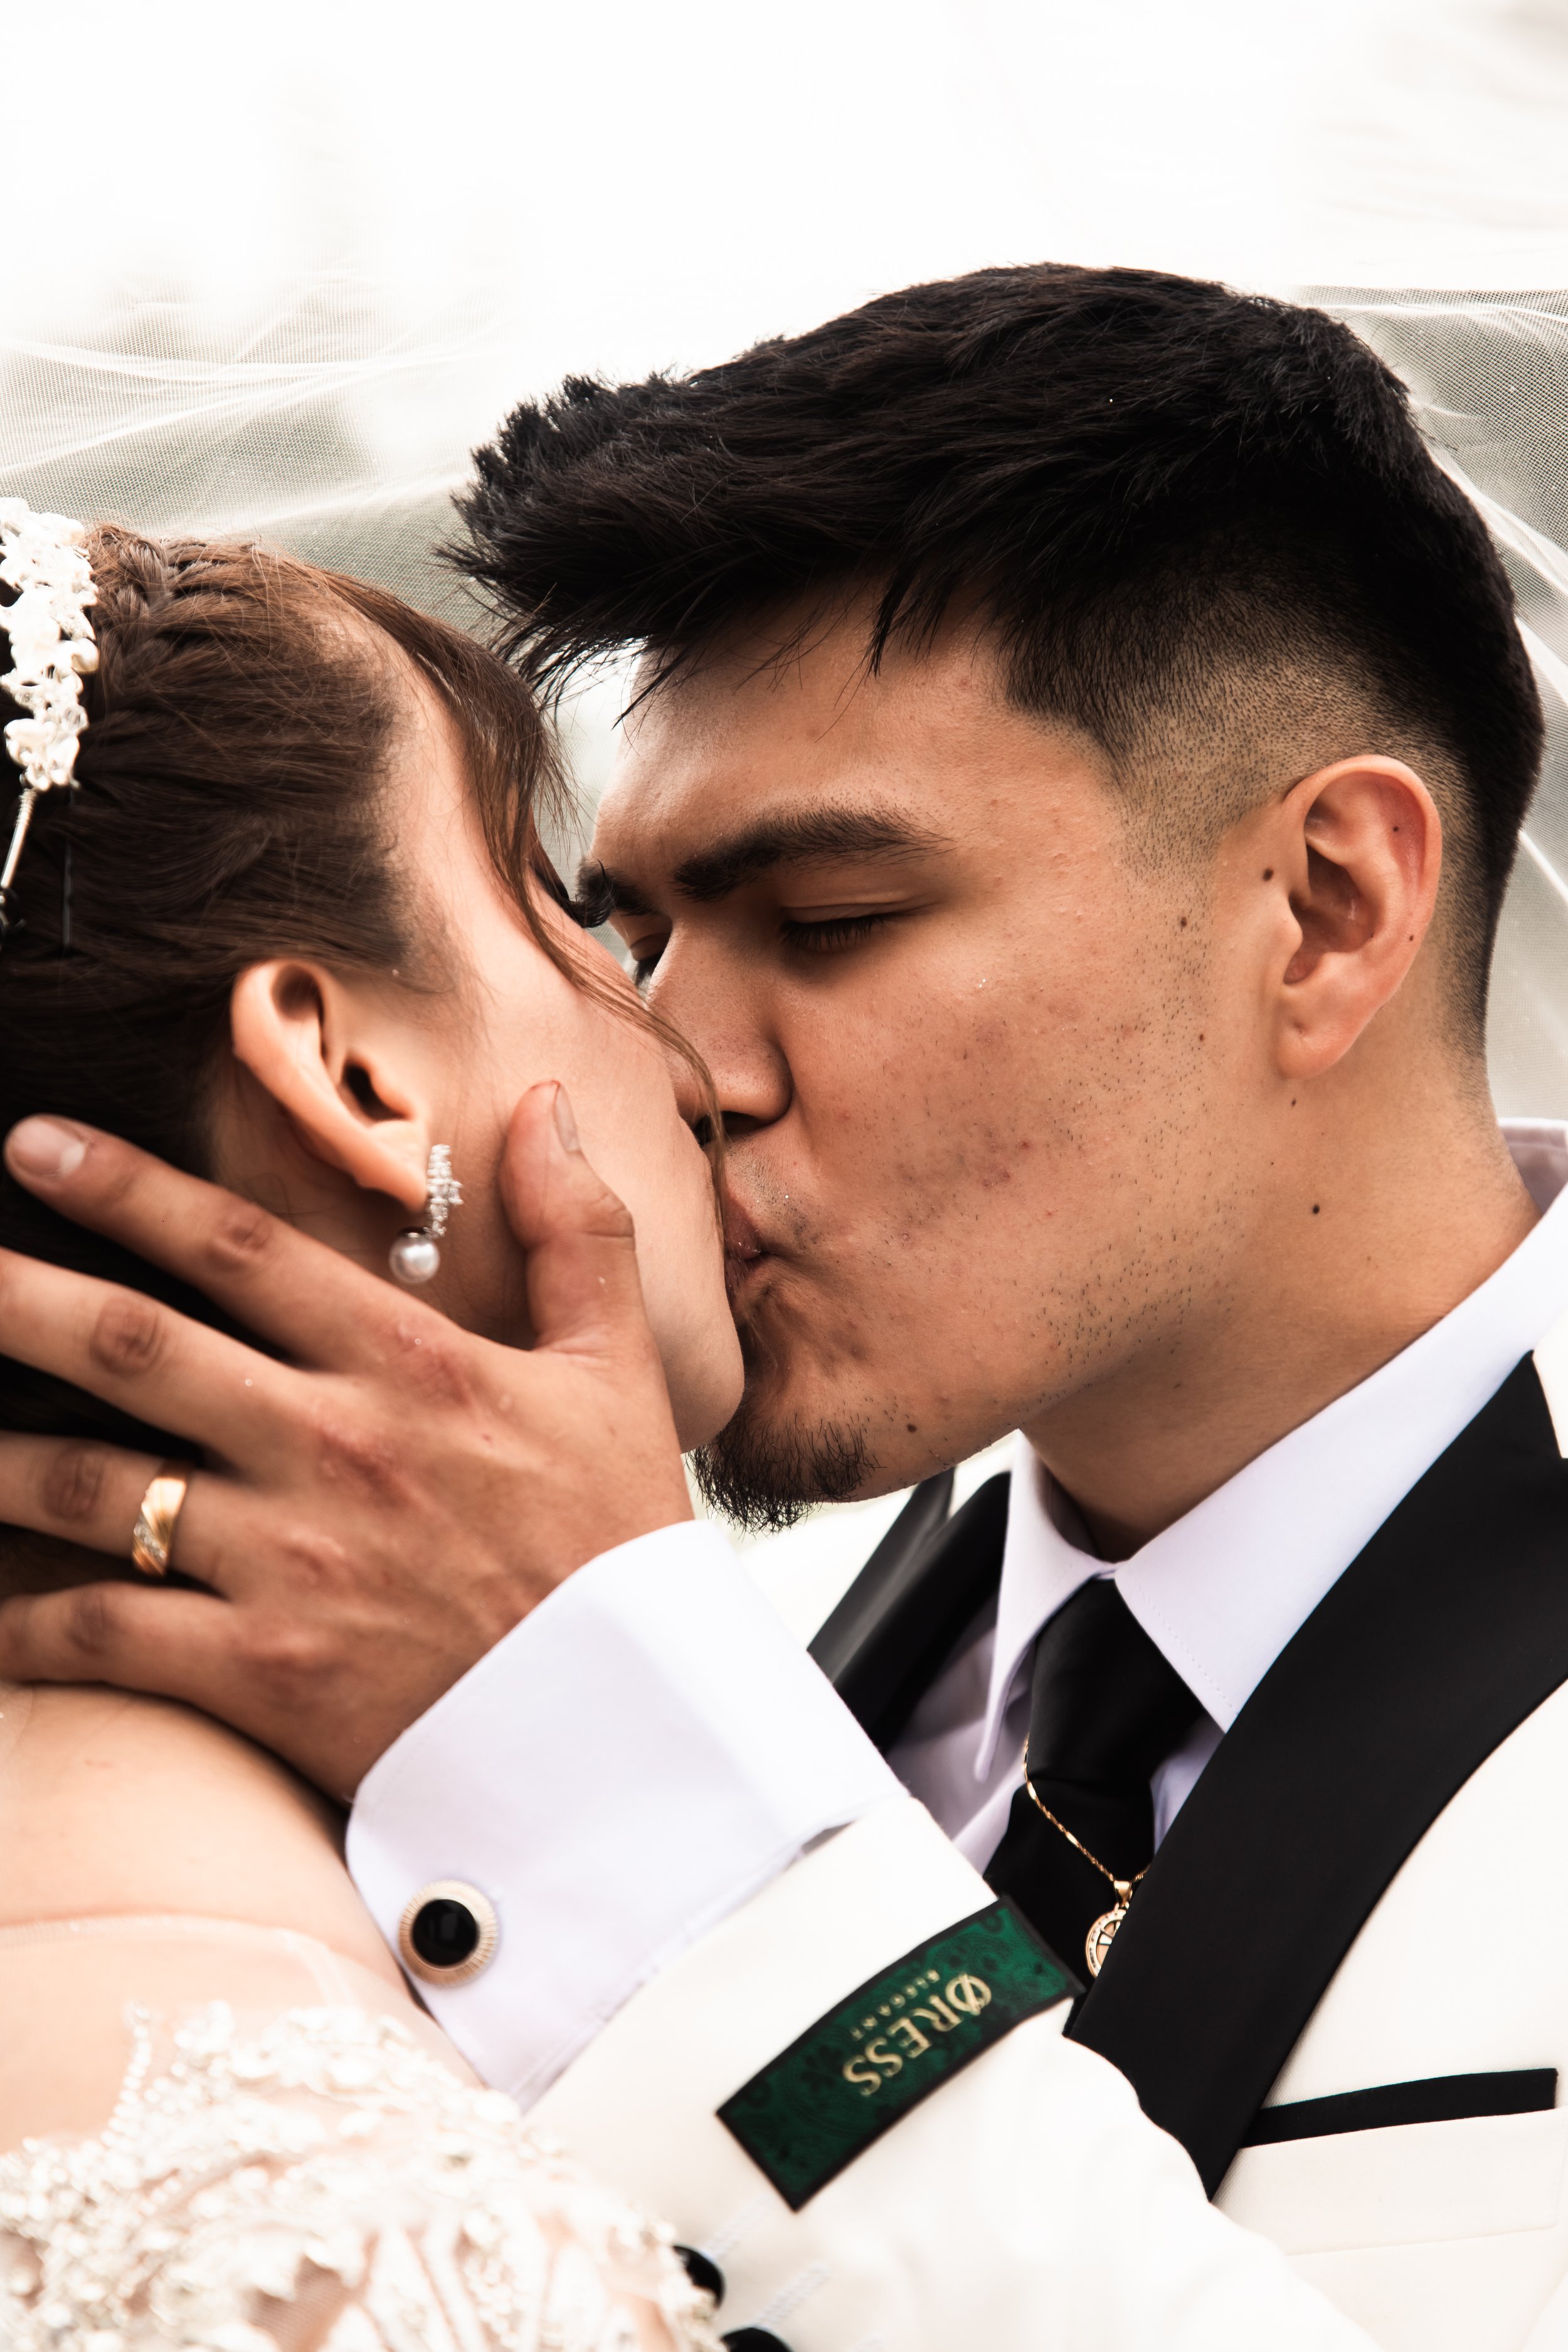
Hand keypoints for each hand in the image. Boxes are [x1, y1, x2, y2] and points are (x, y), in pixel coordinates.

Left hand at [0, 1084, 693, 1794]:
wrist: (631, 1737)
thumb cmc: (620, 1551)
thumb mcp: (621, 1372)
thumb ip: (580, 1230)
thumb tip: (543, 1103)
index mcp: (412, 1365)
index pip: (242, 1246)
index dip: (125, 1186)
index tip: (33, 1145)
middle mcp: (332, 1445)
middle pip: (132, 1346)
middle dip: (12, 1295)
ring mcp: (289, 1561)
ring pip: (90, 1485)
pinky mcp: (261, 1673)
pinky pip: (103, 1634)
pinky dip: (19, 1622)